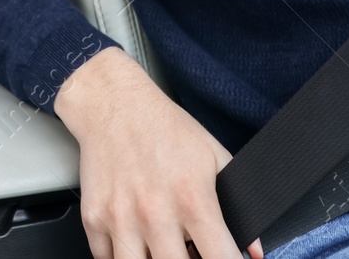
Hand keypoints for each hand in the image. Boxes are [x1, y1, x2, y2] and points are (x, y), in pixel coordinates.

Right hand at [54, 47, 257, 258]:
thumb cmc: (164, 128)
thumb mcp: (213, 156)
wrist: (114, 104)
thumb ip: (237, 202)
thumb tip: (255, 249)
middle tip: (192, 253)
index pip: (220, 258)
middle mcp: (155, 212)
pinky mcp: (93, 219)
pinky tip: (136, 246)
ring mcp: (121, 218)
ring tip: (163, 249)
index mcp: (192, 198)